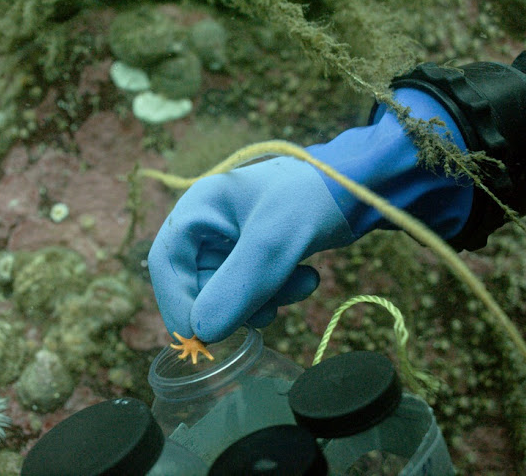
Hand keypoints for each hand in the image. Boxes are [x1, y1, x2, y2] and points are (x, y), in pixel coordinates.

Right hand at [149, 87, 472, 342]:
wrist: (360, 188)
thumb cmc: (311, 200)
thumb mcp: (273, 244)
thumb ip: (236, 288)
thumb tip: (202, 334)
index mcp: (198, 209)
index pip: (166, 264)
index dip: (177, 304)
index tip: (200, 338)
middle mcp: (208, 226)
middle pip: (199, 284)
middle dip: (238, 302)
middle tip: (272, 309)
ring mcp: (231, 242)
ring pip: (229, 293)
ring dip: (264, 299)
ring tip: (301, 281)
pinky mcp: (254, 254)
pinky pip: (252, 289)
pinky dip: (277, 291)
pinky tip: (306, 276)